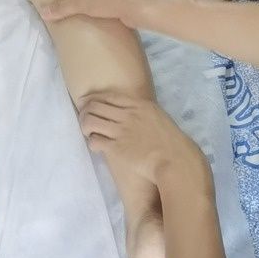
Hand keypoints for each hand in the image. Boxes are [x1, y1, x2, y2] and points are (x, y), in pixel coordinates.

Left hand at [79, 91, 211, 188]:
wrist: (176, 161)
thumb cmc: (172, 142)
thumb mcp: (158, 118)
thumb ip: (143, 113)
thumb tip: (131, 114)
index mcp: (139, 105)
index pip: (108, 96)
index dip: (92, 98)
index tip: (85, 102)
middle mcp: (128, 115)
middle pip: (94, 106)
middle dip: (84, 111)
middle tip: (83, 118)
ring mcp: (121, 131)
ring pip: (90, 122)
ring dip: (85, 126)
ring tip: (88, 132)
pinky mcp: (117, 148)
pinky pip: (95, 141)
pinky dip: (92, 142)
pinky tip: (96, 146)